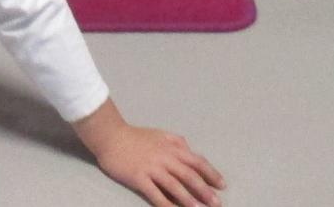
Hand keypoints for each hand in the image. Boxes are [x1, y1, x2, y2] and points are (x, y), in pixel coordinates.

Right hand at [75, 101, 223, 206]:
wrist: (111, 136)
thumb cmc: (135, 136)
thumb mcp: (160, 133)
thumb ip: (176, 141)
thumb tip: (190, 150)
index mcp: (172, 147)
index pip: (197, 161)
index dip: (211, 173)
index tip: (222, 184)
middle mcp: (165, 157)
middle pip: (189, 175)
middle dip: (205, 190)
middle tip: (216, 203)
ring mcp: (152, 168)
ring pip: (175, 186)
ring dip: (189, 199)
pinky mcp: (139, 178)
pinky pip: (155, 194)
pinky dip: (166, 204)